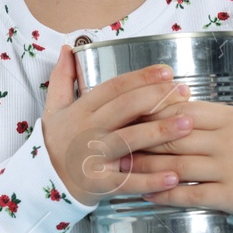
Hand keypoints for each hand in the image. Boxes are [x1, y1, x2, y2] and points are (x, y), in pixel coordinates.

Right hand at [40, 44, 198, 207]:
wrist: (44, 182)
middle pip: (124, 108)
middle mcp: (86, 131)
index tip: (166, 71)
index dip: (141, 77)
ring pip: (129, 140)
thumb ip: (62, 79)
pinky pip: (127, 182)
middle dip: (156, 98)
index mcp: (80, 111)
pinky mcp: (99, 183)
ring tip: (188, 124)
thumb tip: (67, 48)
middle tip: (184, 92)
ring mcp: (93, 157)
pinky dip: (151, 181)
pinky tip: (173, 176)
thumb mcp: (52, 109)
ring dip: (160, 132)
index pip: (113, 88)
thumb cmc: (56, 143)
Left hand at [116, 36, 232, 217]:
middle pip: (174, 136)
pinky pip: (191, 194)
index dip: (156, 107)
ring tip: (119, 162)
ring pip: (177, 165)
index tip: (131, 106)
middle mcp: (226, 143)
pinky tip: (146, 191)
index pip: (186, 109)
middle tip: (113, 134)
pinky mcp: (228, 197)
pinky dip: (166, 193)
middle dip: (141, 135)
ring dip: (146, 165)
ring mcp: (226, 171)